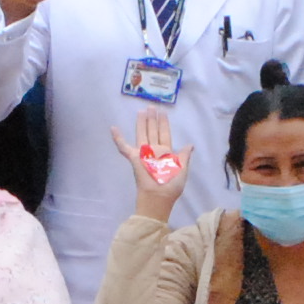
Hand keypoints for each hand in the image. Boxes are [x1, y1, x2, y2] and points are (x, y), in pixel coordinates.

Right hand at [113, 105, 187, 220]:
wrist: (159, 196)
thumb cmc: (171, 185)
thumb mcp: (182, 170)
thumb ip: (184, 156)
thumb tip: (190, 145)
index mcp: (165, 153)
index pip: (164, 134)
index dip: (164, 123)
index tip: (163, 112)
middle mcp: (154, 150)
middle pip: (152, 131)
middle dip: (152, 119)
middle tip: (151, 107)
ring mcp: (143, 153)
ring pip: (141, 134)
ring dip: (141, 122)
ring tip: (142, 111)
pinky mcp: (134, 157)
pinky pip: (124, 146)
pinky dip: (118, 138)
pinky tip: (113, 127)